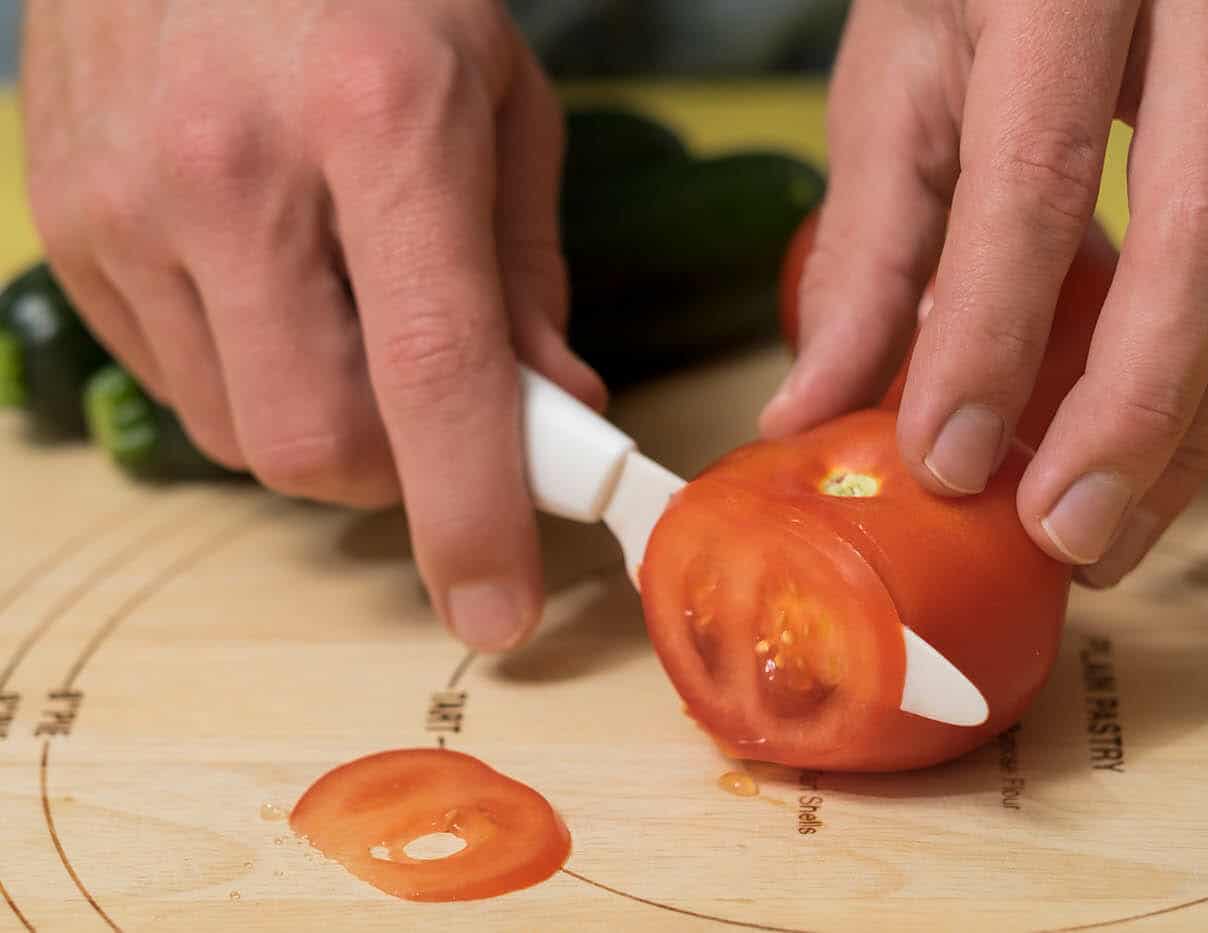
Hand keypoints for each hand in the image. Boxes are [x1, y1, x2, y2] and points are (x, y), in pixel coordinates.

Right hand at [21, 1, 605, 647]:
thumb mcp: (498, 101)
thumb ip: (527, 271)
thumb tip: (555, 412)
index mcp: (379, 121)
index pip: (432, 372)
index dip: (473, 515)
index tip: (499, 608)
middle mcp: (234, 170)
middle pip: (314, 445)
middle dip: (396, 480)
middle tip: (436, 428)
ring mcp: (129, 202)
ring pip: (239, 433)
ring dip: (321, 429)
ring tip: (347, 328)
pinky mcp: (69, 225)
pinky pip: (173, 382)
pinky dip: (246, 383)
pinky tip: (270, 297)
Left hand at [763, 0, 1207, 586]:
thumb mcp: (896, 89)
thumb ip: (869, 248)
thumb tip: (812, 409)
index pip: (1036, 181)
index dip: (991, 337)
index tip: (945, 462)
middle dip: (1136, 413)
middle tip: (1067, 537)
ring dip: (1190, 424)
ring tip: (1107, 530)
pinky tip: (1143, 446)